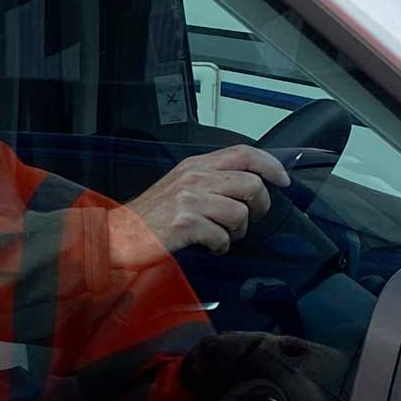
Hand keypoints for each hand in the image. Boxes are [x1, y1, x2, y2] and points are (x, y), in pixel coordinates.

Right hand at [118, 146, 290, 258]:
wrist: (117, 236)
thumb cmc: (147, 217)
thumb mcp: (178, 188)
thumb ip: (208, 181)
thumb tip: (245, 185)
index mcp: (194, 166)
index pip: (244, 153)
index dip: (270, 165)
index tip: (282, 179)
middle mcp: (193, 177)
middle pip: (251, 184)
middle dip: (258, 207)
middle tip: (247, 219)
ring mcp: (189, 199)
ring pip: (240, 212)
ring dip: (237, 230)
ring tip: (223, 236)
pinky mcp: (185, 222)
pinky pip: (222, 236)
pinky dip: (220, 246)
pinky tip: (209, 246)